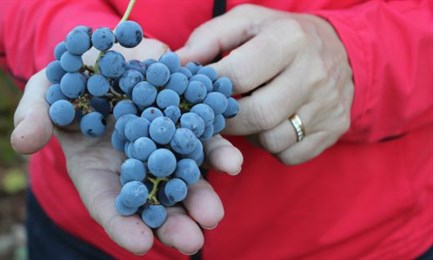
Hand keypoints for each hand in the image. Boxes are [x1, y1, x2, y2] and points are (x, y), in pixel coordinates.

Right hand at [10, 38, 242, 254]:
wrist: (109, 55)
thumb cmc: (71, 80)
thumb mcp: (46, 94)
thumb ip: (36, 116)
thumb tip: (23, 141)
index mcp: (97, 170)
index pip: (108, 205)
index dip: (122, 224)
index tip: (139, 243)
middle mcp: (134, 166)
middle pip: (154, 201)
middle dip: (172, 223)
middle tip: (191, 241)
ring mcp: (162, 146)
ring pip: (184, 177)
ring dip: (201, 196)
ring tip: (213, 215)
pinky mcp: (185, 123)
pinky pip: (203, 140)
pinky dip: (217, 152)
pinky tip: (231, 163)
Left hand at [177, 4, 353, 164]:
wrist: (342, 50)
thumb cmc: (281, 35)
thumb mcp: (247, 22)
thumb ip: (209, 38)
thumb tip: (176, 64)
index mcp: (289, 39)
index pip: (239, 75)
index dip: (210, 90)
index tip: (196, 96)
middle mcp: (314, 73)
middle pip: (257, 114)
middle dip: (227, 122)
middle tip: (215, 118)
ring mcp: (328, 105)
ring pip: (273, 140)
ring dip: (250, 136)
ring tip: (248, 117)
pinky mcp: (334, 129)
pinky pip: (291, 155)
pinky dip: (272, 148)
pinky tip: (270, 127)